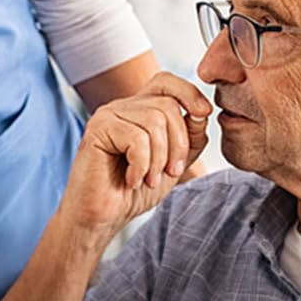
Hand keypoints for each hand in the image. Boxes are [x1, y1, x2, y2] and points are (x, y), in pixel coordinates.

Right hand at [59, 72, 212, 241]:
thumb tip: (201, 112)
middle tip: (170, 172)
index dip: (189, 92)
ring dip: (159, 158)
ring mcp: (108, 116)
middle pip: (167, 105)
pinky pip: (136, 138)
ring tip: (149, 180)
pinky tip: (132, 181)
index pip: (166, 82)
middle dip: (178, 143)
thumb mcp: (173, 163)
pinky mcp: (97, 130)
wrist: (101, 218)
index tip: (203, 114)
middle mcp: (122, 108)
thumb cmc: (133, 193)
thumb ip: (190, 138)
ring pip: (154, 121)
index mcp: (139, 111)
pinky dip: (141, 165)